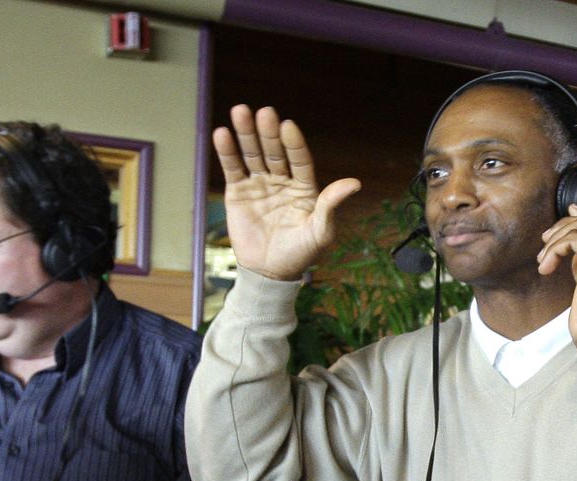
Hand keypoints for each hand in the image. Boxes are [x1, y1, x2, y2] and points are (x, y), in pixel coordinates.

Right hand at [213, 105, 360, 280]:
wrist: (269, 273)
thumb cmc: (299, 254)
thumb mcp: (320, 232)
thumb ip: (331, 206)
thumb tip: (354, 182)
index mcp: (304, 187)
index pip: (299, 159)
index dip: (294, 143)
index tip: (288, 126)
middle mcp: (282, 180)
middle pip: (275, 151)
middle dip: (268, 132)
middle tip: (264, 112)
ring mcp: (259, 184)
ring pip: (253, 154)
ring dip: (246, 133)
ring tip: (240, 112)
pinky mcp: (238, 192)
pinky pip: (233, 168)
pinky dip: (227, 152)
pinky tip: (222, 134)